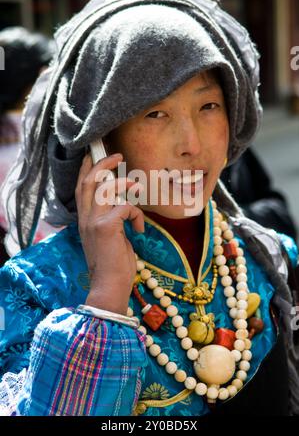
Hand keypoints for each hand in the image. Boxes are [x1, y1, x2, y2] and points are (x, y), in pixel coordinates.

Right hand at [75, 153, 143, 314]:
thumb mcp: (108, 239)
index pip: (81, 189)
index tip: (92, 156)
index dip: (85, 170)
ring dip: (124, 182)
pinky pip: (125, 207)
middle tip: (116, 155)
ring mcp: (94, 222)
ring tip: (137, 186)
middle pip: (89, 181)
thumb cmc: (113, 265)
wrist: (109, 286)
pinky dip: (137, 214)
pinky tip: (140, 229)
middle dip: (102, 164)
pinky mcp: (106, 227)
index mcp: (85, 221)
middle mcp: (85, 219)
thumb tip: (121, 207)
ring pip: (105, 188)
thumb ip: (109, 221)